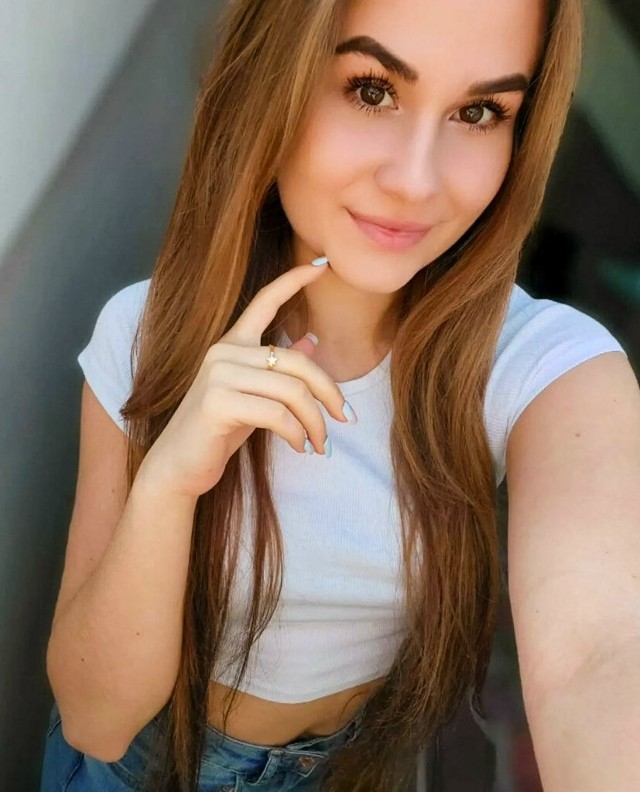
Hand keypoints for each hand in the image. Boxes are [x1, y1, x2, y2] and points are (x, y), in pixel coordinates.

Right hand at [139, 260, 353, 498]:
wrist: (180, 465)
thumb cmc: (218, 431)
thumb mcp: (255, 396)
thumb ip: (279, 371)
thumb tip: (312, 341)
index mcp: (232, 344)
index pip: (264, 301)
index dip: (293, 280)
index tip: (323, 265)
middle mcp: (224, 351)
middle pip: (296, 362)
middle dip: (330, 393)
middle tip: (346, 420)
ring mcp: (218, 374)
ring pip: (292, 391)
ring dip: (315, 422)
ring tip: (321, 445)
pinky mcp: (217, 401)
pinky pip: (277, 414)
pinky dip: (297, 434)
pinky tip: (300, 448)